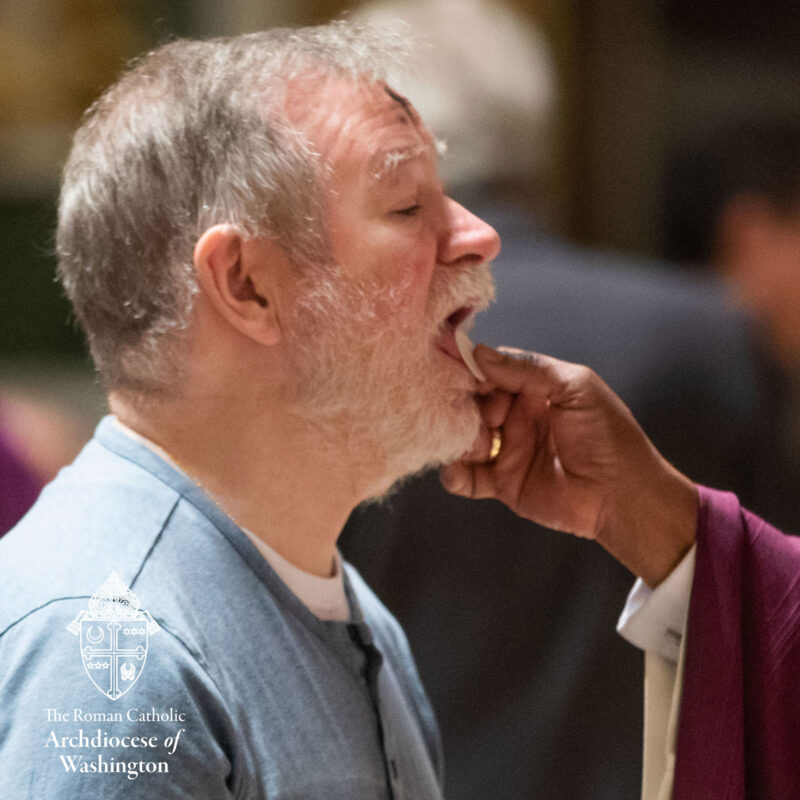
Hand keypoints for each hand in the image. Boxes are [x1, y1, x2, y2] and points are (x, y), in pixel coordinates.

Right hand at [441, 346, 697, 586]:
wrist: (622, 495)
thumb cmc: (608, 437)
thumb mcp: (574, 388)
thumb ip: (528, 370)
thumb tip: (479, 353)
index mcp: (535, 390)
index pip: (491, 373)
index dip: (474, 373)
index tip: (461, 377)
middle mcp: (517, 417)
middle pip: (473, 405)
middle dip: (465, 409)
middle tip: (481, 418)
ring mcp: (508, 450)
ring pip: (466, 439)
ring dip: (461, 440)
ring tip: (480, 446)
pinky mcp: (502, 484)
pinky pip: (467, 478)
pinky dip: (455, 475)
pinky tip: (459, 472)